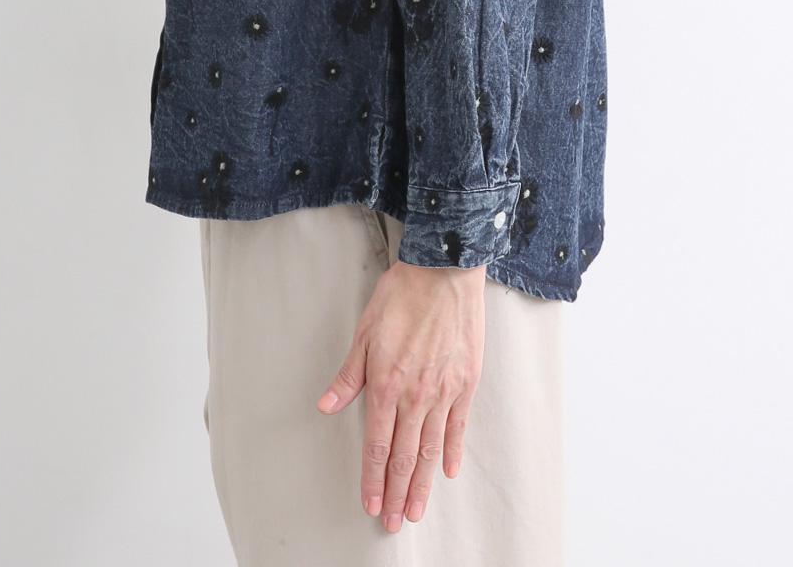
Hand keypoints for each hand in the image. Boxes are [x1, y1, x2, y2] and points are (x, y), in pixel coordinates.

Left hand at [315, 256, 486, 532]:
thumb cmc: (401, 295)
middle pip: (406, 456)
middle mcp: (416, 395)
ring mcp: (445, 390)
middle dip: (398, 492)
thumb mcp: (364, 332)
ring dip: (425, 484)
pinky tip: (449, 471)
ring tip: (419, 510)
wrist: (443, 270)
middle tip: (395, 523)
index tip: (372, 504)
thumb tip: (326, 406)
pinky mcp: (466, 381)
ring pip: (432, 448)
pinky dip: (453, 451)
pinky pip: (459, 425)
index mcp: (386, 384)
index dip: (374, 478)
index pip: (378, 444)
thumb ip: (348, 376)